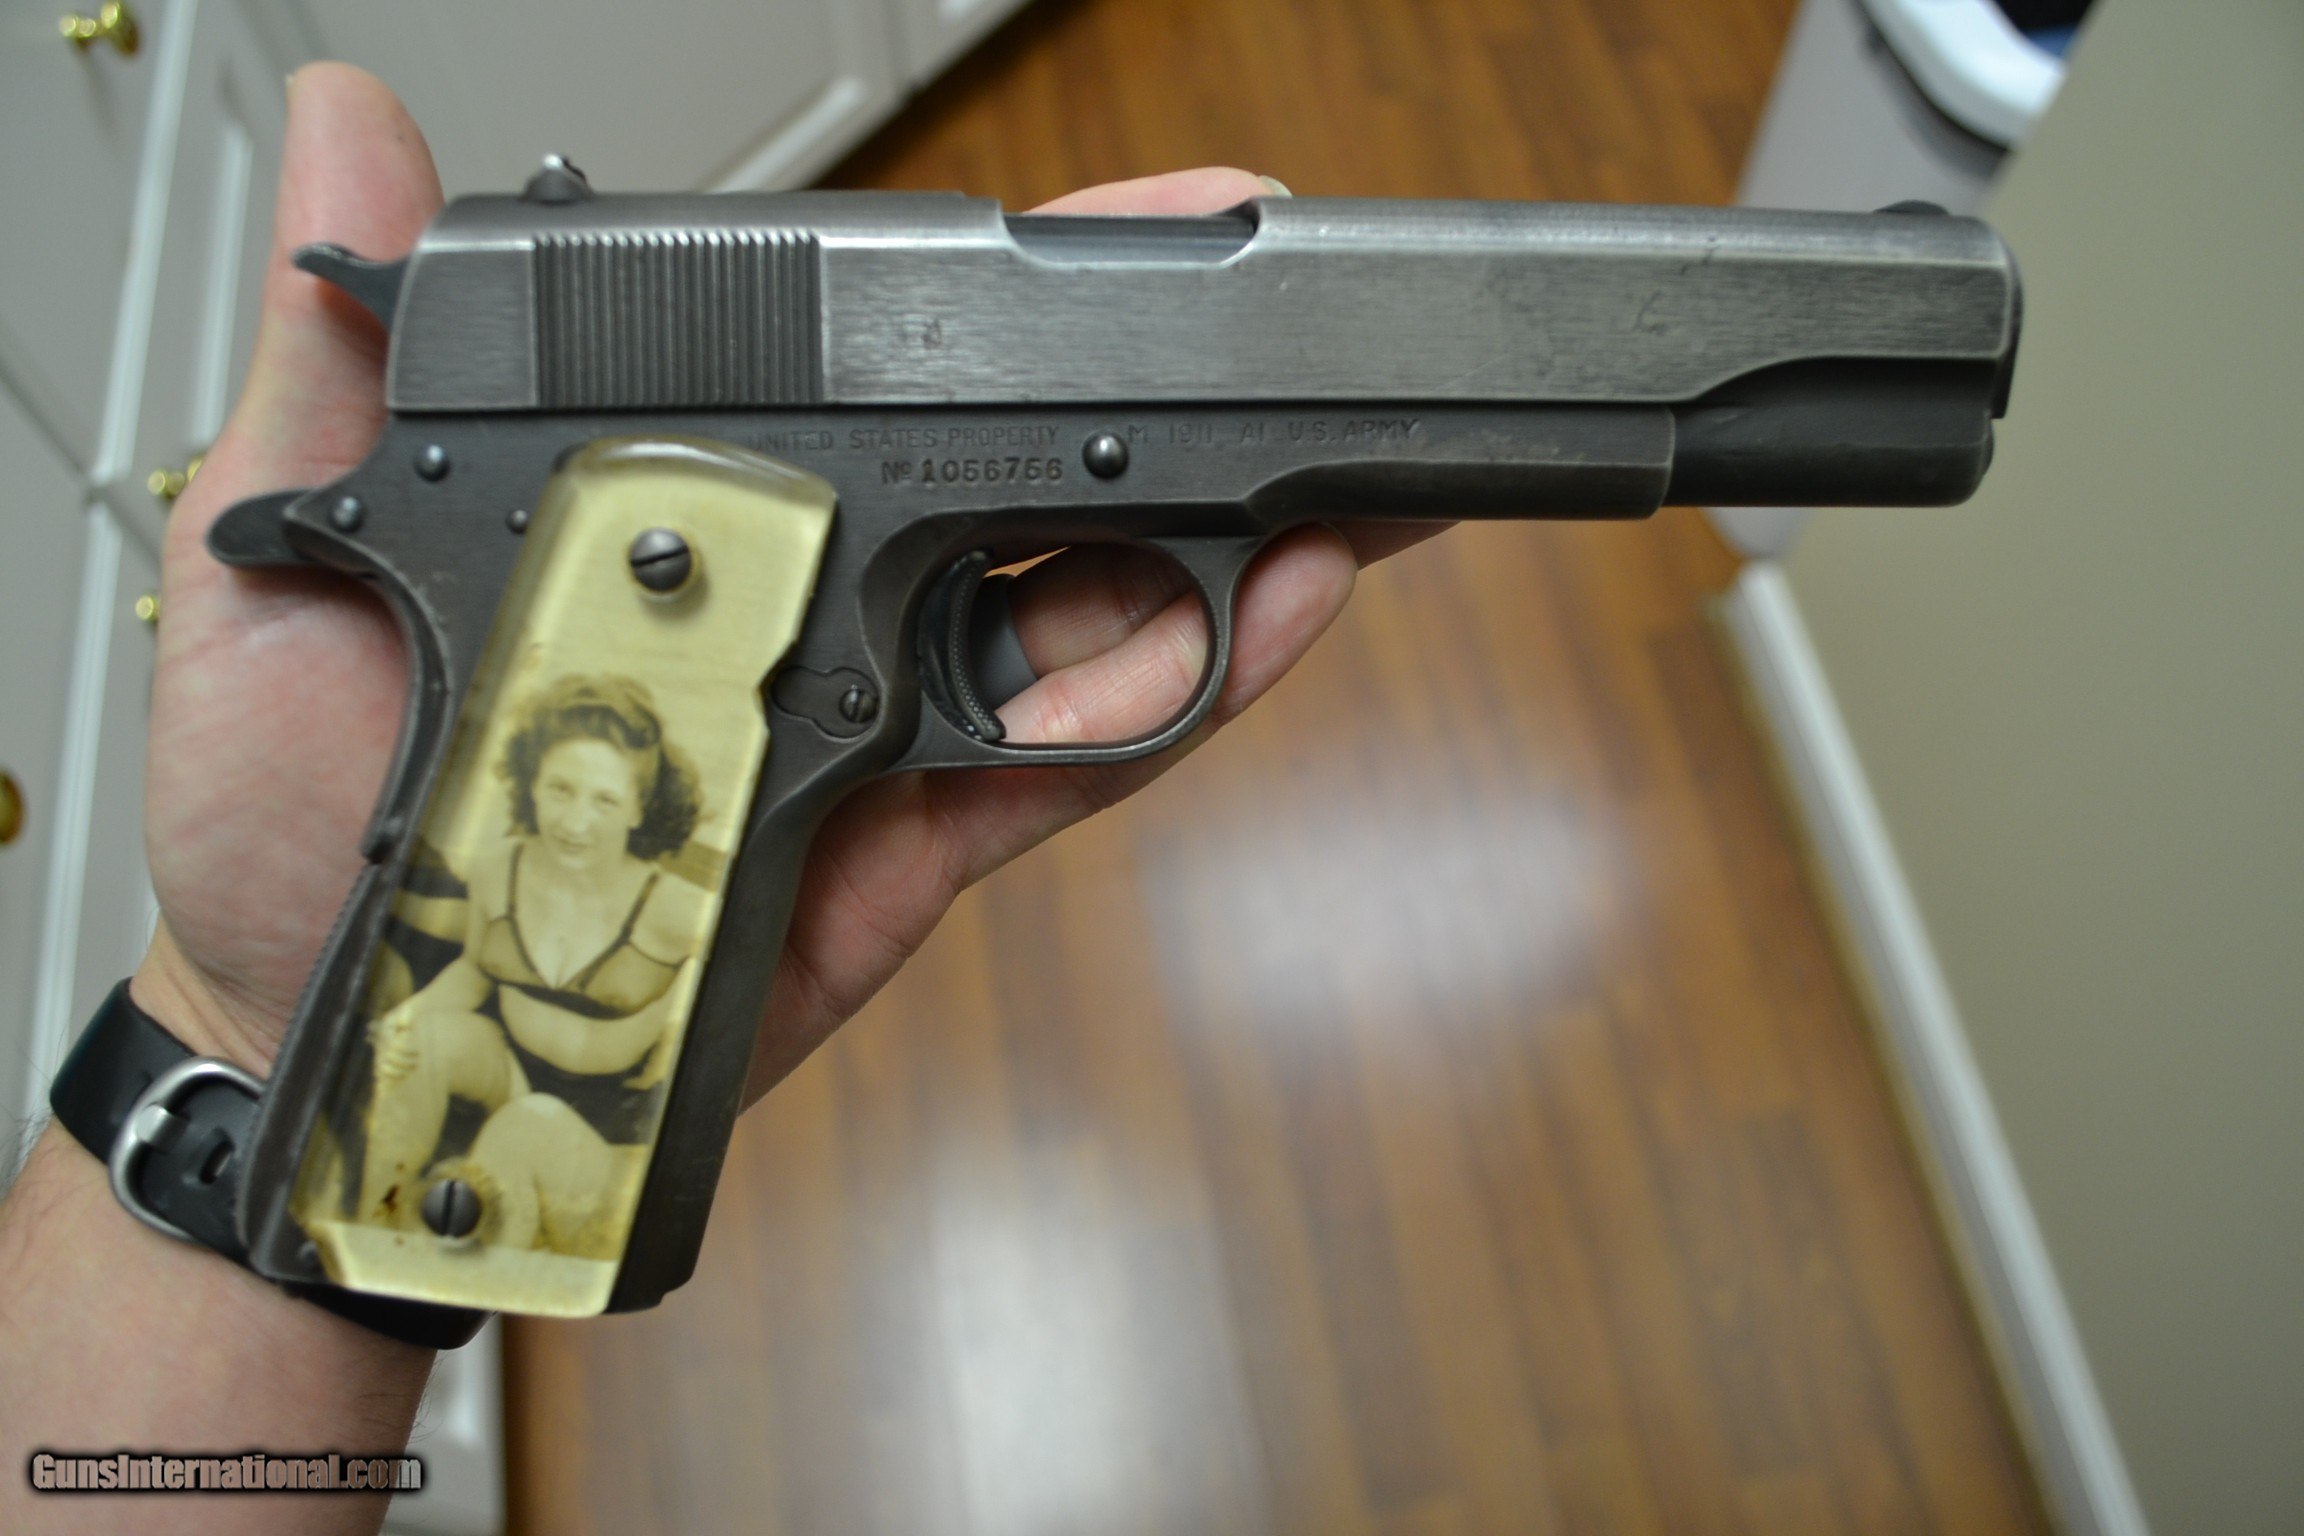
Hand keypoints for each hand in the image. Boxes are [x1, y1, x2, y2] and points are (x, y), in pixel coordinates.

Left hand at [133, 65, 1391, 1101]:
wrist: (338, 1035)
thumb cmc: (294, 800)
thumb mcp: (298, 543)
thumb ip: (357, 352)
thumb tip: (347, 114)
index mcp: (695, 502)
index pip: (880, 367)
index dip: (1025, 302)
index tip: (1150, 234)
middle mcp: (801, 594)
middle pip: (1017, 482)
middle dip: (1170, 416)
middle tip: (1290, 352)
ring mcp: (862, 717)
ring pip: (1072, 618)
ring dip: (1208, 558)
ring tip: (1320, 499)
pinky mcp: (896, 841)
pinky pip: (1047, 762)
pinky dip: (1158, 700)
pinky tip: (1248, 623)